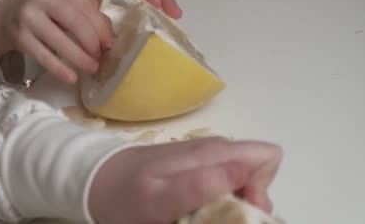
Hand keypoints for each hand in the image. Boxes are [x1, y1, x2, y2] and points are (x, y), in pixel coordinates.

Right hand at [0, 0, 114, 83]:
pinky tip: (71, 78)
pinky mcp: (19, 36)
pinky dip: (58, 68)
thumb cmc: (44, 12)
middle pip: (73, 20)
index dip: (100, 26)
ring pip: (58, 39)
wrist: (6, 18)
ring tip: (91, 68)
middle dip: (91, 41)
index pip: (84, 5)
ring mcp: (28, 15)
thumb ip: (85, 14)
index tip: (111, 43)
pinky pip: (43, 55)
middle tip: (99, 56)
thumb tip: (110, 36)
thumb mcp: (64, 5)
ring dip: (78, 57)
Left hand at [72, 0, 182, 18]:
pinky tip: (168, 21)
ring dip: (164, 1)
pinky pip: (149, 1)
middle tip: (172, 12)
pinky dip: (158, 11)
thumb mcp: (80, 11)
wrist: (67, 13)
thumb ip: (94, 20)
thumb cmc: (74, 7)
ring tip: (175, 16)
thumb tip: (112, 40)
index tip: (153, 1)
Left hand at [89, 138, 281, 223]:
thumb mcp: (159, 198)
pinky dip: (222, 195)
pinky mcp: (197, 161)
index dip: (260, 190)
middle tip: (220, 218)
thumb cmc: (126, 193)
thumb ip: (201, 186)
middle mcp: (214, 148)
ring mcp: (206, 154)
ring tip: (206, 215)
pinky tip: (197, 208)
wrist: (98, 177)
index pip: (266, 157)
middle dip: (251, 199)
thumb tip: (243, 173)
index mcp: (211, 152)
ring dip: (236, 201)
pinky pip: (227, 175)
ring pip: (245, 175)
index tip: (237, 211)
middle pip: (260, 169)